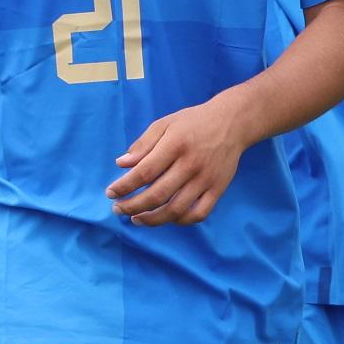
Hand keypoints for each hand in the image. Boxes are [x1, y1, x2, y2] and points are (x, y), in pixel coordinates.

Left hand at [107, 96, 248, 225]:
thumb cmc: (193, 122)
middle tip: (118, 209)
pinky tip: (166, 218)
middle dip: (132, 206)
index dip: (124, 186)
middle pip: (157, 195)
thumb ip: (143, 144)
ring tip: (136, 219)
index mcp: (175, 144)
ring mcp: (206, 179)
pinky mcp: (218, 189)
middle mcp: (191, 164)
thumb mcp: (165, 124)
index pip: (144, 172)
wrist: (232, 122)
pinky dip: (181, 221)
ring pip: (176, 210)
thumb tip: (121, 164)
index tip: (111, 193)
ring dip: (152, 219)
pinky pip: (199, 214)